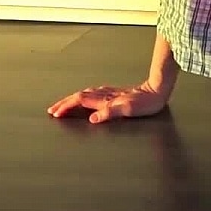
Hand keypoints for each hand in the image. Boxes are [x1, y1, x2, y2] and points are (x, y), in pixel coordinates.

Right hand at [47, 82, 168, 123]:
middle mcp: (105, 95)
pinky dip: (84, 97)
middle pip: (79, 96)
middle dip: (65, 103)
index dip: (67, 107)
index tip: (56, 114)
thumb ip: (110, 113)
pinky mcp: (115, 93)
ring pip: (85, 94)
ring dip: (72, 99)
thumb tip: (92, 119)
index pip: (80, 101)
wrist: (158, 90)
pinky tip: (86, 97)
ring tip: (63, 104)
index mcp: (105, 100)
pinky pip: (93, 94)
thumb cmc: (146, 103)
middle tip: (52, 110)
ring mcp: (110, 93)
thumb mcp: (128, 110)